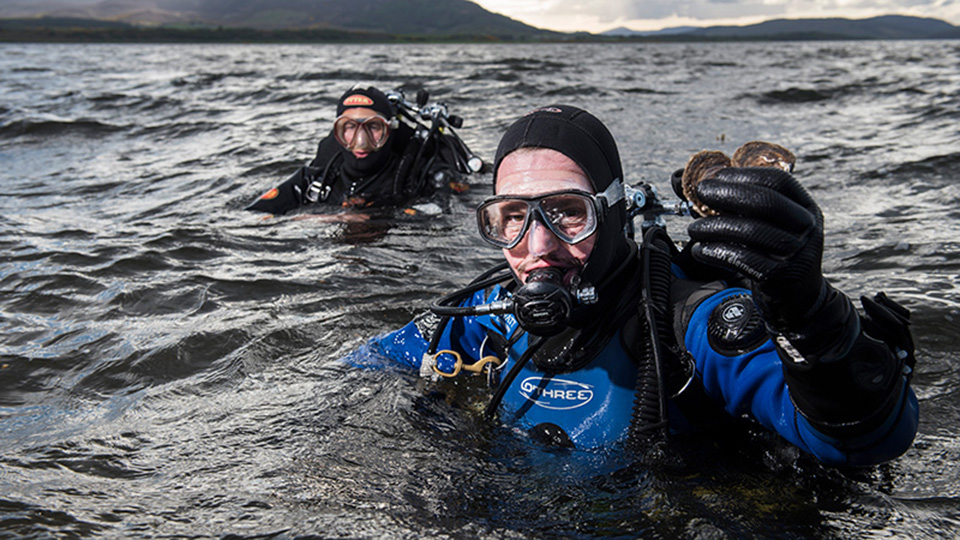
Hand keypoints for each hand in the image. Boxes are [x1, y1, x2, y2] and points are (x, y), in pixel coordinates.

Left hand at [686, 167, 825, 329]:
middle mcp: (807, 227)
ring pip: (752, 231)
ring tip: (695, 228)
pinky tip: (701, 249)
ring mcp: (796, 253)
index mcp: (805, 207)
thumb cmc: (774, 253)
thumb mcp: (772, 225)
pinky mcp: (780, 277)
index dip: (745, 175)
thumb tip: (696, 183)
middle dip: (728, 194)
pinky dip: (717, 252)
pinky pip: (744, 259)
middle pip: (766, 202)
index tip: (717, 176)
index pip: (778, 182)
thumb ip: (744, 205)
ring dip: (716, 226)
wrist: (799, 297)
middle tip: (702, 193)